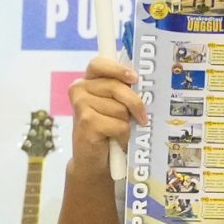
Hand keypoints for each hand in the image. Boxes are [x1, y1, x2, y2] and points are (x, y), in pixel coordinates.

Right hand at [68, 55, 146, 170]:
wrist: (94, 159)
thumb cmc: (108, 128)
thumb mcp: (115, 105)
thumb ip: (122, 91)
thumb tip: (143, 84)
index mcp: (88, 80)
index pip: (99, 63)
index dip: (117, 69)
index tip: (134, 78)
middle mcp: (79, 89)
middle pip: (117, 87)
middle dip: (134, 103)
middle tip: (142, 117)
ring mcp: (80, 105)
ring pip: (120, 109)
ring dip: (126, 123)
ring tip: (119, 131)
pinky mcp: (85, 122)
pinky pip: (119, 125)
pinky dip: (123, 135)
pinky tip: (116, 140)